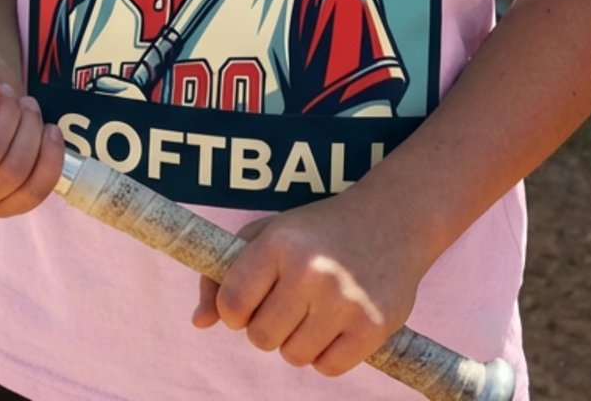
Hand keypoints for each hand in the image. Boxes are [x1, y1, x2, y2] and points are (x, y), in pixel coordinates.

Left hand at [191, 193, 428, 377]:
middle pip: (261, 337)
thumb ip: (222, 276)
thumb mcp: (266, 235)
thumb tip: (199, 322)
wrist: (390, 221)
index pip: (231, 303)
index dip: (234, 311)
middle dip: (266, 328)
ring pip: (294, 356)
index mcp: (278, 243)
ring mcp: (344, 300)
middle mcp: (309, 270)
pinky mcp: (373, 327)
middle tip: (285, 306)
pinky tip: (335, 326)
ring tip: (312, 313)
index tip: (248, 302)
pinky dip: (326, 356)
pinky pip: (329, 368)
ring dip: (297, 343)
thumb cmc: (315, 231)